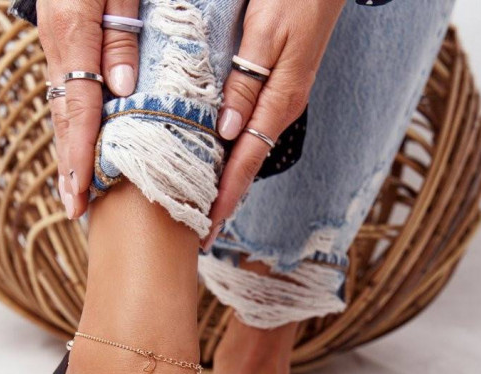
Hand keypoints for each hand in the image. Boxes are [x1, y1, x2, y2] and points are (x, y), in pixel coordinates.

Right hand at [37, 0, 140, 218]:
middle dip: (70, 165)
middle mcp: (58, 41)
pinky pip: (65, 91)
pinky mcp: (62, 41)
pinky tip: (78, 149)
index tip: (83, 192)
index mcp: (73, 28)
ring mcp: (55, 42)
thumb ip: (122, 34)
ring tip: (75, 192)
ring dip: (67, 151)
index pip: (78, 104)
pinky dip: (71, 125)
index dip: (81, 153)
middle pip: (63, 115)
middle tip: (76, 209)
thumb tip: (122, 91)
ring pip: (60, 106)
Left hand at [203, 0, 345, 249]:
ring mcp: (280, 99)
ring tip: (203, 210)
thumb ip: (247, 81)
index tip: (208, 230)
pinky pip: (251, 132)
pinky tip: (218, 164)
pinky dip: (233, 155)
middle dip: (224, 202)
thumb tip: (228, 132)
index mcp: (279, 100)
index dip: (226, 199)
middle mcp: (281, 107)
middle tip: (199, 234)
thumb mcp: (266, 32)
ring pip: (248, 151)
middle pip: (247, 166)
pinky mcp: (277, 88)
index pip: (246, 162)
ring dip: (227, 182)